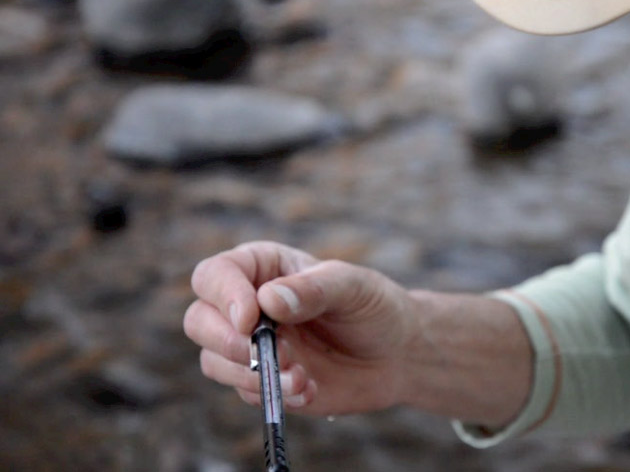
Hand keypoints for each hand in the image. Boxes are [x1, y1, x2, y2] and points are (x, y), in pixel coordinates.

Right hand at [183, 241, 418, 416]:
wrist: (397, 354)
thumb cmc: (374, 306)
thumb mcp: (353, 287)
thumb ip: (312, 290)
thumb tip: (268, 300)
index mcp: (263, 268)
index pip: (215, 275)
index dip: (224, 296)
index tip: (251, 319)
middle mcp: (247, 305)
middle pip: (200, 320)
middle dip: (229, 342)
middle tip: (275, 353)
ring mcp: (251, 345)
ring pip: (214, 361)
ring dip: (252, 374)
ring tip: (301, 376)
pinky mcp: (261, 380)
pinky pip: (244, 391)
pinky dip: (272, 395)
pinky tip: (309, 389)